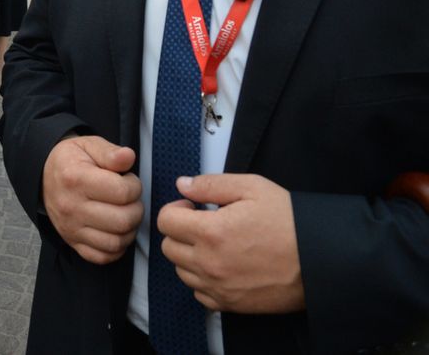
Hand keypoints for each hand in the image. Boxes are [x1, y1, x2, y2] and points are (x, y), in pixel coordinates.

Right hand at [42, 135, 142, 263]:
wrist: (43, 174)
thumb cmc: (71, 160)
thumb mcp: (89, 145)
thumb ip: (110, 152)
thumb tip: (128, 156)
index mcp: (76, 179)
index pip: (122, 192)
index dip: (135, 185)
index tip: (128, 180)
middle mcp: (71, 207)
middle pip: (123, 220)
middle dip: (136, 209)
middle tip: (130, 199)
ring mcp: (71, 228)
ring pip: (116, 242)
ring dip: (129, 229)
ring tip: (124, 214)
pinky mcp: (72, 242)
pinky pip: (103, 257)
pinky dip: (116, 249)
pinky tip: (115, 231)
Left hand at [157, 173, 303, 313]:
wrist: (323, 261)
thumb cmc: (291, 223)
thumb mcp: (253, 188)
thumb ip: (212, 184)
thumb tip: (183, 185)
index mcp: (211, 232)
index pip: (165, 221)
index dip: (176, 209)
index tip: (193, 208)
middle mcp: (209, 263)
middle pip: (169, 247)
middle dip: (181, 232)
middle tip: (203, 224)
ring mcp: (219, 287)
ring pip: (181, 271)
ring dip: (190, 256)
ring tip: (215, 245)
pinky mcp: (231, 304)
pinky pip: (199, 293)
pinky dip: (203, 280)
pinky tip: (222, 266)